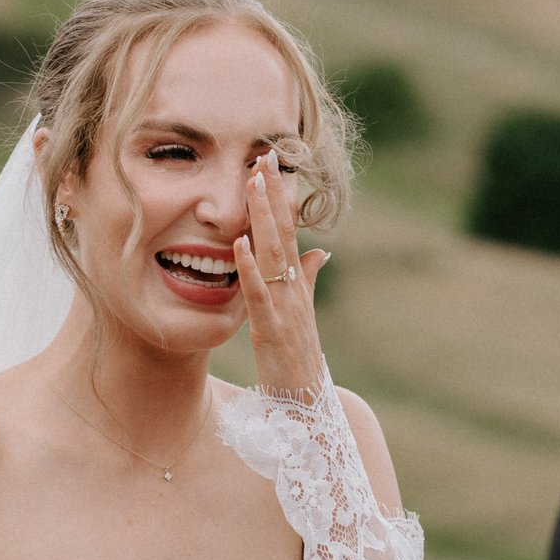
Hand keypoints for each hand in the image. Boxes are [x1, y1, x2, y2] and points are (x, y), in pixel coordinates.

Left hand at [234, 148, 331, 399]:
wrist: (306, 404)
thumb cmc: (298, 360)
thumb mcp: (302, 314)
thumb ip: (308, 280)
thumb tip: (321, 251)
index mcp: (296, 283)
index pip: (290, 231)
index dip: (282, 197)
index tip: (271, 163)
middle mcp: (294, 289)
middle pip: (284, 233)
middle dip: (273, 194)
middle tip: (264, 155)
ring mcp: (285, 307)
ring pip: (274, 254)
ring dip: (263, 218)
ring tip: (253, 183)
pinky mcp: (271, 329)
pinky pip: (259, 293)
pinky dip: (249, 267)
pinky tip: (238, 243)